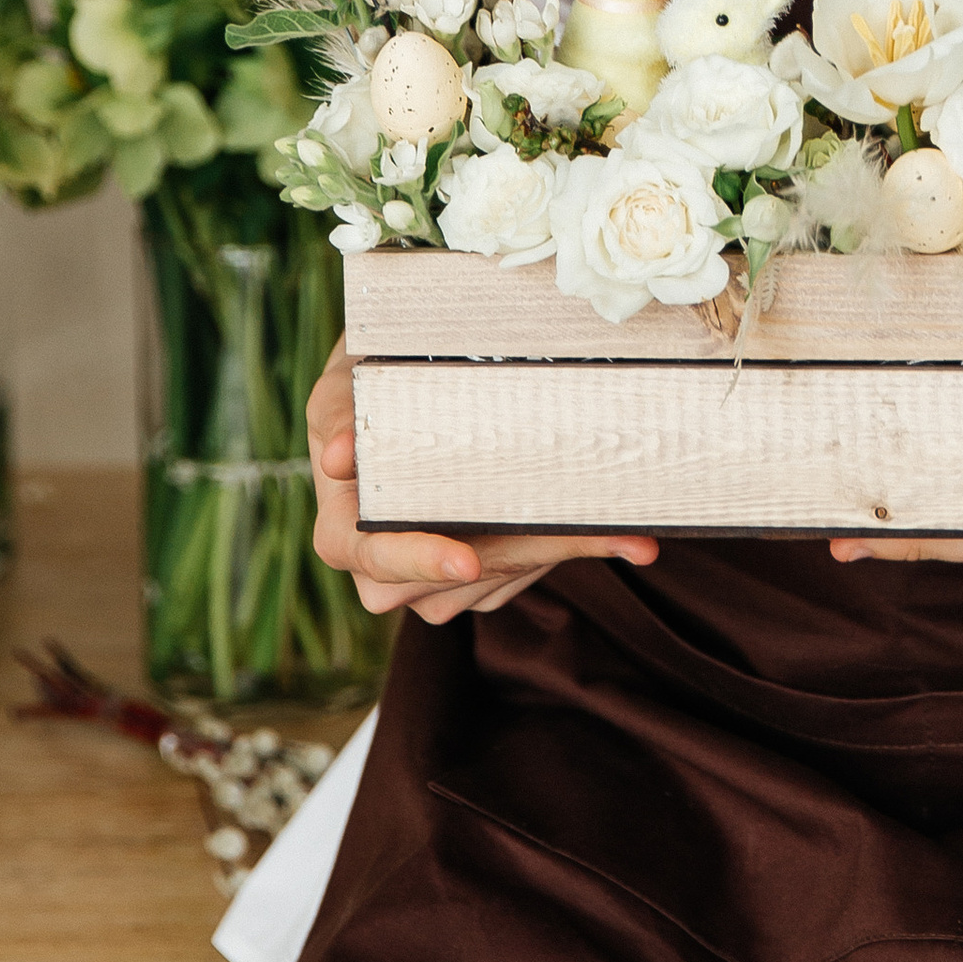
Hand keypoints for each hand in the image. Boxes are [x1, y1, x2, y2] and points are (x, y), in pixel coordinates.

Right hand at [307, 334, 657, 623]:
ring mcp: (440, 581)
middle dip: (530, 549)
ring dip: (566, 548)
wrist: (407, 381)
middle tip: (597, 530)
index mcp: (344, 531)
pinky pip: (530, 571)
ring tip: (627, 526)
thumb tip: (336, 458)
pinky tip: (623, 529)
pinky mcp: (486, 578)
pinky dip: (576, 544)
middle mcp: (389, 572)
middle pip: (458, 574)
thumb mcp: (344, 383)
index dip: (417, 560)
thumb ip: (339, 412)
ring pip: (504, 575)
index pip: (373, 558)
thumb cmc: (368, 380)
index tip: (464, 558)